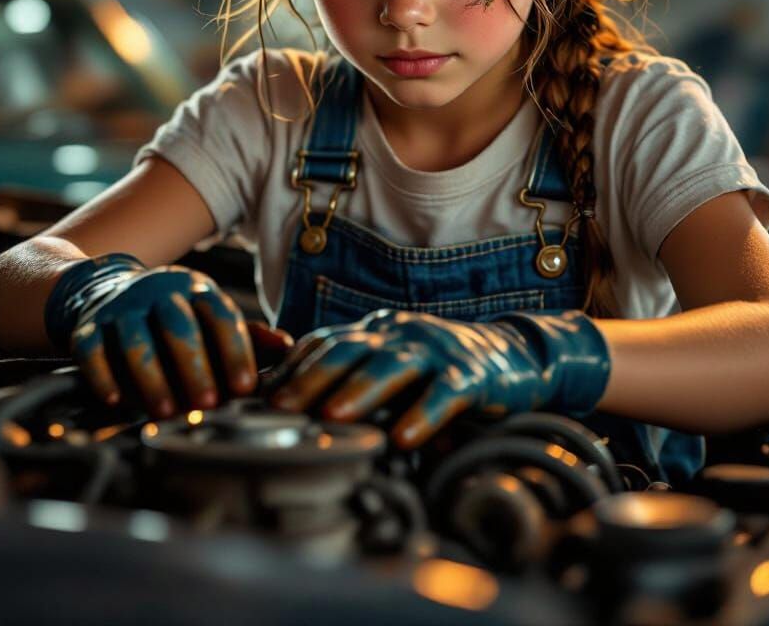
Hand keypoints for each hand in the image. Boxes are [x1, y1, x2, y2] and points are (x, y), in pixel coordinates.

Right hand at [44, 253, 292, 417]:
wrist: (106, 292)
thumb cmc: (175, 318)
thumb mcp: (211, 318)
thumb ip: (248, 336)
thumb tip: (289, 348)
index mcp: (198, 289)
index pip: (221, 316)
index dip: (235, 351)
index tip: (244, 389)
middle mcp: (160, 291)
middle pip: (178, 326)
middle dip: (194, 367)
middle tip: (206, 405)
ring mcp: (122, 306)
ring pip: (135, 339)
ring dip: (151, 378)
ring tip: (165, 412)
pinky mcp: (88, 325)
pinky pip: (91, 349)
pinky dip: (103, 377)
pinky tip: (116, 403)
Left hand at [268, 308, 610, 447]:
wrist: (512, 357)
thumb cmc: (439, 371)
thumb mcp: (392, 369)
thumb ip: (352, 381)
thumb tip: (290, 408)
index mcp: (376, 332)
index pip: (325, 343)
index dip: (291, 367)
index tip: (256, 395)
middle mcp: (400, 333)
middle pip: (349, 349)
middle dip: (311, 378)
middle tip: (280, 406)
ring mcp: (435, 349)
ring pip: (393, 366)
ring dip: (361, 391)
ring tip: (333, 417)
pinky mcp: (470, 373)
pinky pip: (444, 393)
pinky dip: (423, 414)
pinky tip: (405, 438)